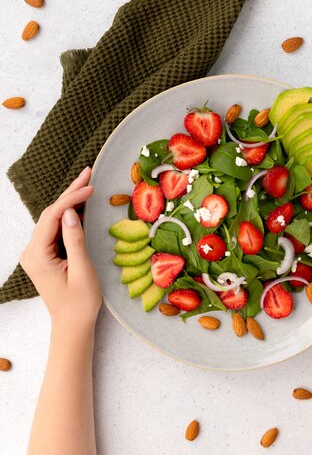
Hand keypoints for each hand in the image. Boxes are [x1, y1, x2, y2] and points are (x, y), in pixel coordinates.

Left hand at [20, 167, 101, 331]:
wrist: (72, 327)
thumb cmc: (80, 304)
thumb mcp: (83, 271)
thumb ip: (75, 240)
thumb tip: (71, 212)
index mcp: (38, 255)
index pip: (53, 216)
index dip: (72, 198)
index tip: (91, 187)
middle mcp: (32, 251)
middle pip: (51, 214)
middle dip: (70, 193)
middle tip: (88, 173)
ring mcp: (37, 253)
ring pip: (53, 219)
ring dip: (70, 201)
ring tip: (87, 183)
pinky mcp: (45, 255)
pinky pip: (56, 228)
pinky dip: (69, 214)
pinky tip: (82, 204)